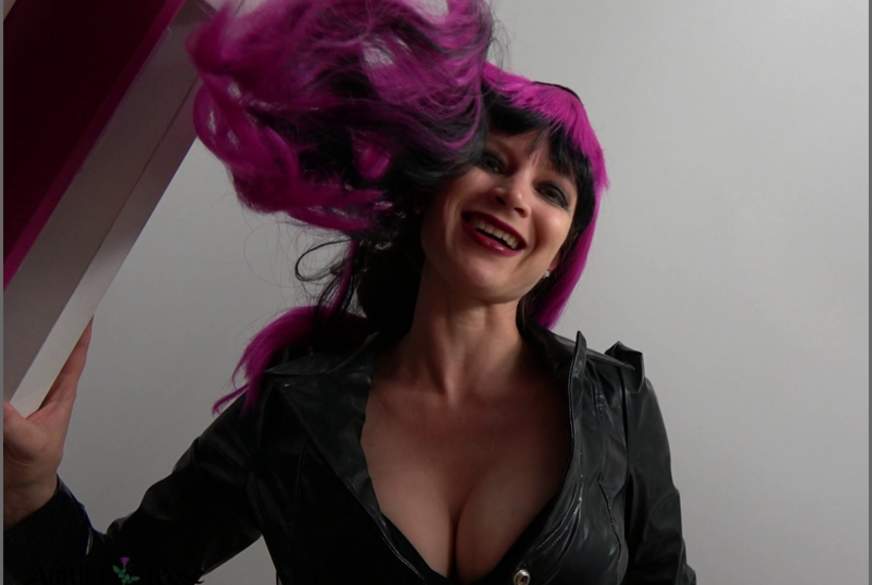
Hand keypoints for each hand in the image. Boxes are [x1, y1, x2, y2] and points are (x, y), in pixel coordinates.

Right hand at [4, 318, 93, 525]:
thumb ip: (18, 428)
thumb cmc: (36, 467)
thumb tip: (6, 409)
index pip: (74, 359)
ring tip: (8, 336)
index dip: (81, 335)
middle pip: (43, 356)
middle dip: (42, 334)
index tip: (86, 313)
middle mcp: (40, 392)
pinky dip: (1, 376)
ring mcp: (20, 398)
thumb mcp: (32, 446)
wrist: (18, 489)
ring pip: (18, 367)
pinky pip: (2, 384)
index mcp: (59, 396)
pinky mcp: (3, 407)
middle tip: (37, 313)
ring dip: (13, 354)